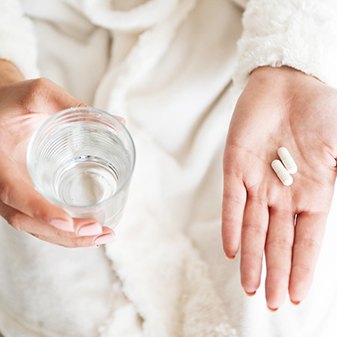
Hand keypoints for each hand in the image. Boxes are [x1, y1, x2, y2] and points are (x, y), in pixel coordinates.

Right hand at [0, 60, 113, 246]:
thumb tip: (119, 122)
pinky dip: (63, 232)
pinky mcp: (23, 196)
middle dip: (64, 232)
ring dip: (68, 238)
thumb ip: (72, 105)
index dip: (39, 210)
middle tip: (99, 230)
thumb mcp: (38, 95)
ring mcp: (11, 194)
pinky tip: (88, 232)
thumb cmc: (14, 102)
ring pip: (34, 227)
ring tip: (103, 236)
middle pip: (27, 220)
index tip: (68, 222)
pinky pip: (38, 221)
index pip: (14, 192)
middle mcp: (1, 184)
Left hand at [222, 66, 336, 309]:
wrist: (288, 84)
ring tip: (249, 286)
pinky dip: (232, 225)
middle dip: (274, 271)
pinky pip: (232, 202)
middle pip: (277, 241)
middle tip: (269, 302)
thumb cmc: (320, 113)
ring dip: (251, 257)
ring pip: (253, 228)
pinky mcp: (235, 168)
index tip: (294, 295)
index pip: (306, 241)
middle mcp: (283, 195)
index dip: (300, 268)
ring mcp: (257, 183)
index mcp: (312, 194)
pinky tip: (232, 249)